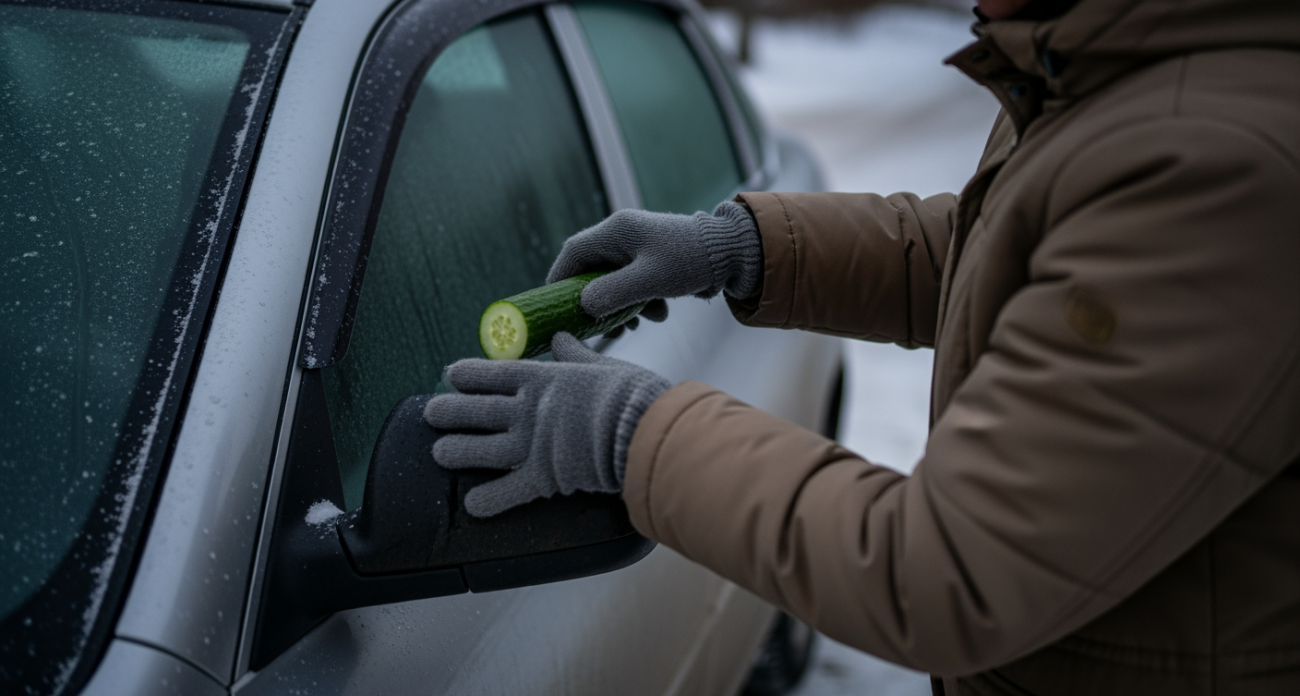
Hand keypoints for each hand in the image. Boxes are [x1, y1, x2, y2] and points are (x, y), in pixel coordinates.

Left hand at [424, 333, 671, 517]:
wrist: (645, 430)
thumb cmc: (633, 395)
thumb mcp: (603, 365)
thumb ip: (576, 355)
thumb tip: (562, 337)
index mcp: (544, 380)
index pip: (495, 374)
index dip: (468, 374)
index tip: (450, 375)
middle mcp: (530, 411)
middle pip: (478, 410)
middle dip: (450, 412)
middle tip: (430, 413)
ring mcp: (533, 444)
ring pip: (482, 449)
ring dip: (457, 451)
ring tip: (439, 452)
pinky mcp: (544, 477)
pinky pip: (508, 491)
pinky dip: (489, 500)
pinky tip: (472, 505)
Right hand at [547, 201, 762, 321]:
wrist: (735, 254)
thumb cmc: (691, 261)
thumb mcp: (649, 281)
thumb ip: (613, 294)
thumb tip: (584, 307)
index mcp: (617, 230)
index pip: (573, 252)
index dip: (559, 279)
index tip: (553, 305)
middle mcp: (624, 235)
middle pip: (593, 270)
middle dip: (595, 301)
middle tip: (597, 328)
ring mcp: (640, 247)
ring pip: (614, 281)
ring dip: (621, 306)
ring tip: (633, 326)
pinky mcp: (654, 260)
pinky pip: (635, 284)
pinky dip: (641, 302)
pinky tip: (657, 314)